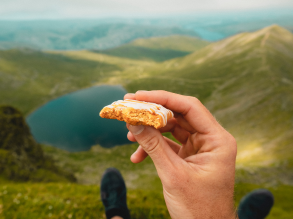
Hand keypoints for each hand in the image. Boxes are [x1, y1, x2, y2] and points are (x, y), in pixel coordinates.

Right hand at [125, 90, 236, 218]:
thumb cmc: (198, 209)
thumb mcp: (172, 175)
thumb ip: (153, 146)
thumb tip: (133, 122)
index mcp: (217, 140)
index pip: (190, 107)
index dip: (163, 98)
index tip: (138, 96)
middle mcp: (211, 139)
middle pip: (179, 115)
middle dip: (153, 113)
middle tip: (130, 110)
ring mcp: (200, 147)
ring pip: (172, 128)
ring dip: (150, 131)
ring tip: (130, 136)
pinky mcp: (190, 155)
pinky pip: (169, 143)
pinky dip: (153, 146)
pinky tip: (137, 157)